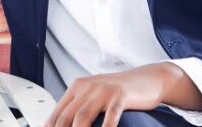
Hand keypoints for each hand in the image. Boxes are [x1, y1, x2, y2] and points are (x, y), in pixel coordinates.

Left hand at [45, 62, 201, 126]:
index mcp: (78, 86)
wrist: (146, 79)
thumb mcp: (94, 95)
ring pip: (83, 116)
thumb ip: (77, 107)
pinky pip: (110, 114)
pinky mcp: (120, 94)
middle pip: (68, 116)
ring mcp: (104, 89)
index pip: (58, 112)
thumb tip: (55, 123)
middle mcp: (88, 86)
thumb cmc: (119, 91)